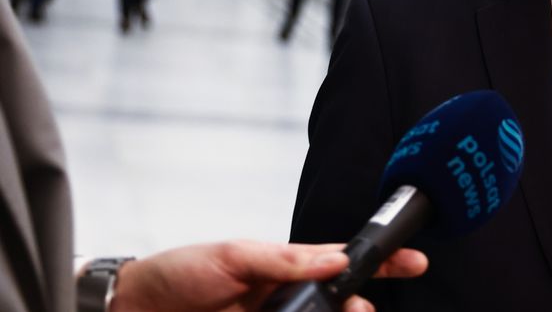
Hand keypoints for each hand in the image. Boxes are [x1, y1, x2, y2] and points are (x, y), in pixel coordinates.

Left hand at [109, 240, 428, 311]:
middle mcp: (285, 300)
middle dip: (360, 307)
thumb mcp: (231, 255)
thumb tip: (332, 259)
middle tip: (362, 310)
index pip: (342, 264)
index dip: (380, 263)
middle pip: (341, 306)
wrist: (129, 311)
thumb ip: (284, 259)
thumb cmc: (176, 273)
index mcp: (284, 268)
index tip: (413, 262)